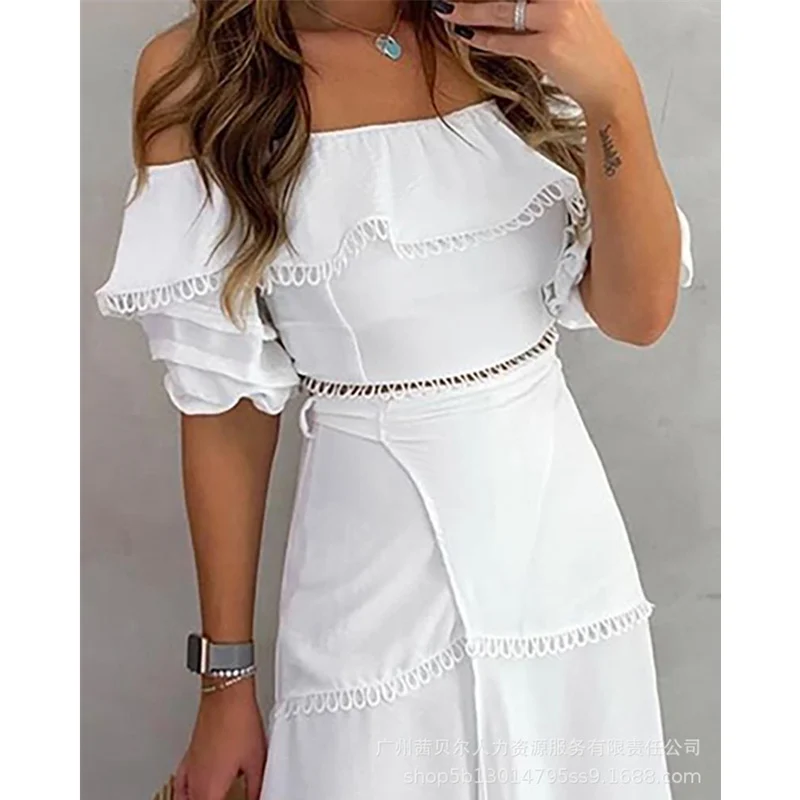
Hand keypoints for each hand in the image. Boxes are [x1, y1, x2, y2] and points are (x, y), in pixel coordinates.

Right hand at [174, 678, 266, 799]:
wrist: (227, 696)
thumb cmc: (239, 722)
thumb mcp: (256, 761)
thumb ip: (256, 787)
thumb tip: (258, 797)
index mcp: (211, 789)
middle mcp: (195, 782)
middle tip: (228, 796)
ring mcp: (189, 769)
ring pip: (185, 799)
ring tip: (213, 796)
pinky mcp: (189, 756)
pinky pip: (180, 784)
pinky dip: (185, 793)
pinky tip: (191, 792)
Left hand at [434, 0, 641, 118]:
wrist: (608, 82)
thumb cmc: (588, 50)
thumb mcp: (571, 13)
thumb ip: (542, 3)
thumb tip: (500, 6)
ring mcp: (557, 19)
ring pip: (502, 10)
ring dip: (469, 11)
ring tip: (447, 11)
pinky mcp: (548, 47)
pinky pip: (505, 40)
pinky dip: (482, 38)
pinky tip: (467, 34)